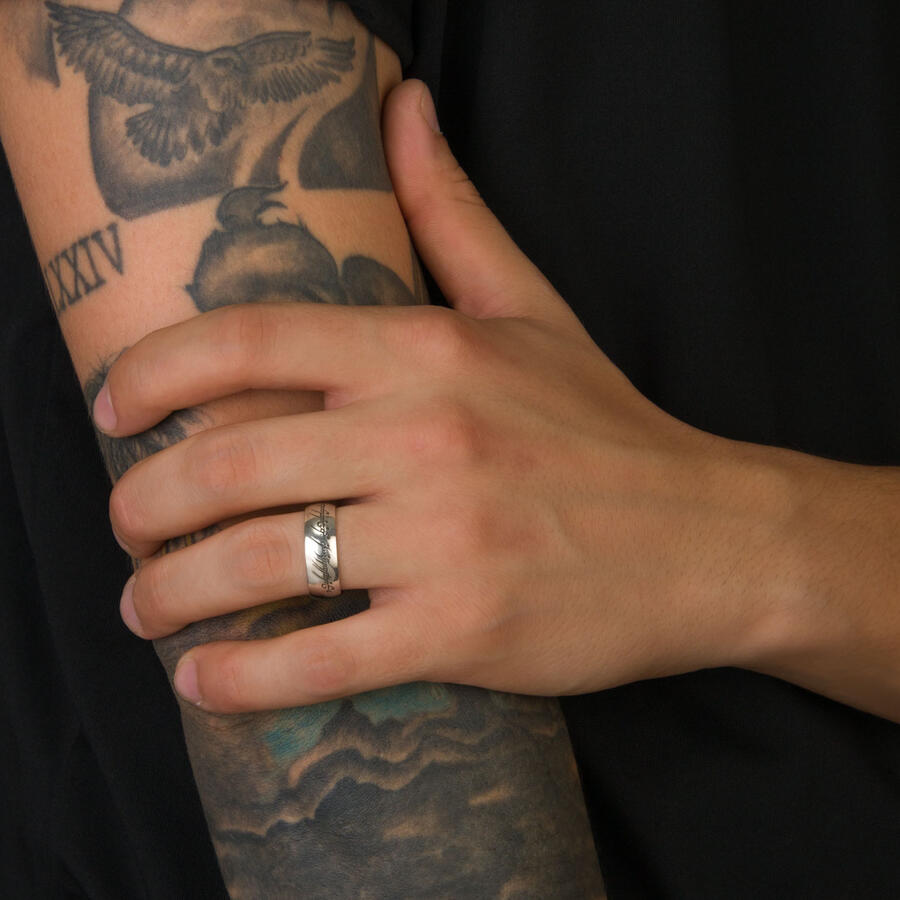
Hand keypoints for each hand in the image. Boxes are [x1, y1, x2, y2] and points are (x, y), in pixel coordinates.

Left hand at [95, 80, 800, 712]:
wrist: (712, 539)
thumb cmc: (609, 429)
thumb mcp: (532, 309)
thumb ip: (452, 211)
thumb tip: (402, 108)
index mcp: (429, 351)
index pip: (248, 339)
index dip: (151, 374)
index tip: (111, 411)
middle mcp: (426, 436)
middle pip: (226, 462)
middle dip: (140, 506)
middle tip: (125, 530)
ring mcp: (444, 540)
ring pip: (257, 564)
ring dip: (170, 595)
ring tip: (145, 607)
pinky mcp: (463, 631)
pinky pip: (320, 660)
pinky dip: (242, 679)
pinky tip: (202, 682)